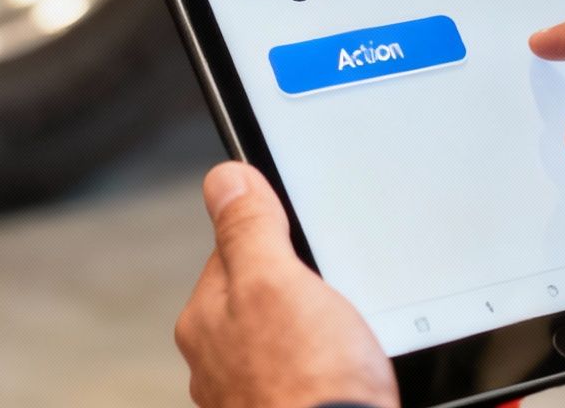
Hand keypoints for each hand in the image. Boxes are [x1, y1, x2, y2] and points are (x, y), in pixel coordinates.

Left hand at [175, 162, 398, 407]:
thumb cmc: (310, 387)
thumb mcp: (278, 283)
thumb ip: (249, 229)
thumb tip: (225, 178)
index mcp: (208, 320)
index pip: (237, 251)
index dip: (281, 238)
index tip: (314, 243)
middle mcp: (219, 364)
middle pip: (268, 298)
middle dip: (306, 292)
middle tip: (344, 300)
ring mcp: (254, 397)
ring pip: (294, 342)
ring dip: (326, 338)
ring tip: (354, 348)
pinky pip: (315, 380)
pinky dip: (336, 377)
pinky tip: (356, 381)